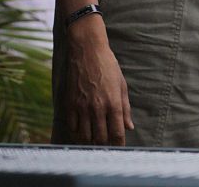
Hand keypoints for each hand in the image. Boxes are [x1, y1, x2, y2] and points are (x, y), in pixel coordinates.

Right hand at [66, 16, 133, 144]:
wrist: (87, 50)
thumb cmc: (108, 65)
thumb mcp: (121, 84)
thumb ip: (125, 107)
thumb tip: (129, 126)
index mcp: (113, 103)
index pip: (117, 133)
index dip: (119, 144)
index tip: (120, 147)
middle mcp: (97, 108)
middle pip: (101, 138)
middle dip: (105, 144)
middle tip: (107, 143)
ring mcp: (82, 107)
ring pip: (85, 136)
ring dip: (91, 140)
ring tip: (95, 137)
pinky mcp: (69, 104)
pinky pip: (72, 127)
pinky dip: (78, 131)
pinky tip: (82, 128)